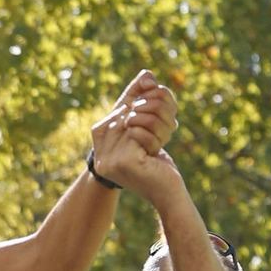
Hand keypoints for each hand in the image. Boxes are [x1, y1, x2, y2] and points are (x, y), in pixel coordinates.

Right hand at [90, 73, 181, 198]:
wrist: (168, 195)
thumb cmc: (157, 163)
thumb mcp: (148, 129)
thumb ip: (143, 101)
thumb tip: (147, 75)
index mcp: (102, 136)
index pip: (125, 103)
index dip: (150, 100)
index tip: (165, 108)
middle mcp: (100, 147)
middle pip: (131, 109)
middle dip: (158, 112)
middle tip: (170, 125)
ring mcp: (108, 157)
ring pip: (135, 119)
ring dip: (158, 127)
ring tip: (162, 141)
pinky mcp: (123, 161)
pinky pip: (140, 133)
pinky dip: (154, 140)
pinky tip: (154, 154)